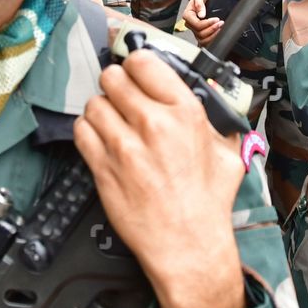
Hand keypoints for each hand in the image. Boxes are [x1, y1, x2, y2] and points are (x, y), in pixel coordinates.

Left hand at [74, 51, 246, 307]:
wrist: (187, 245)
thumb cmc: (207, 203)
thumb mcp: (226, 151)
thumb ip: (215, 119)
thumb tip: (206, 98)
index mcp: (184, 112)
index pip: (143, 62)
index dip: (136, 65)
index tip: (136, 72)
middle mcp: (152, 123)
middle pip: (112, 78)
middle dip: (116, 85)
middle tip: (123, 97)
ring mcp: (123, 146)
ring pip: (93, 103)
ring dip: (101, 110)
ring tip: (113, 123)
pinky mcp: (102, 167)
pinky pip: (81, 131)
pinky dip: (88, 132)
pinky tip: (102, 141)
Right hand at [182, 0, 222, 42]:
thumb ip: (199, 3)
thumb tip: (201, 14)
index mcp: (188, 15)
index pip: (197, 25)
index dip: (207, 23)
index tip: (216, 19)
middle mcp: (190, 23)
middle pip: (200, 33)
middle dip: (212, 29)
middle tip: (221, 23)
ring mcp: (194, 29)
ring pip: (202, 39)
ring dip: (213, 35)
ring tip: (220, 28)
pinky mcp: (200, 32)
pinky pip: (204, 41)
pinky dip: (212, 39)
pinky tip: (218, 33)